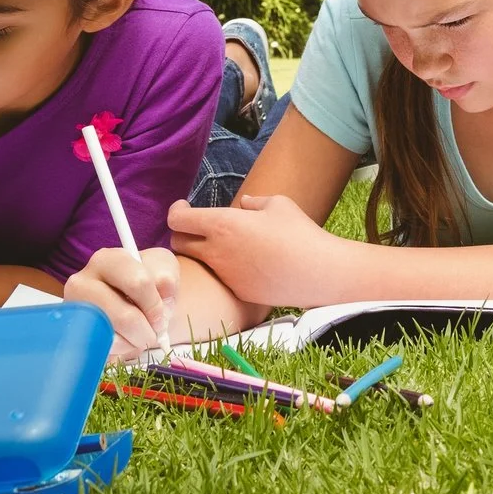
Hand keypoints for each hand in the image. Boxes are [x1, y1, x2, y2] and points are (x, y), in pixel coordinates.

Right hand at [65, 245, 179, 360]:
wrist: (132, 298)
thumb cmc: (147, 279)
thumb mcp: (162, 267)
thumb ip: (166, 278)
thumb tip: (160, 302)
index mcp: (107, 260)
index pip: (138, 283)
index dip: (155, 306)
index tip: (161, 316)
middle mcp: (82, 283)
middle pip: (125, 317)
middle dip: (147, 330)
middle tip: (154, 332)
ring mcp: (75, 311)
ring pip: (113, 336)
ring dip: (135, 341)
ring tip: (139, 334)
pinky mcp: (75, 333)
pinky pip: (102, 349)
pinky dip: (121, 350)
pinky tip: (125, 339)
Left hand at [168, 194, 339, 308]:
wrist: (316, 272)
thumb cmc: (298, 232)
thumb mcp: (279, 204)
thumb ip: (254, 202)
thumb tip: (244, 204)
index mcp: (222, 224)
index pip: (178, 219)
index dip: (176, 210)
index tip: (185, 206)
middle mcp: (215, 251)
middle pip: (178, 243)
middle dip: (183, 233)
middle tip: (200, 227)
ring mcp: (223, 274)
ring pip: (198, 262)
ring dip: (205, 251)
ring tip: (230, 245)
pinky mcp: (235, 291)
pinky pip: (222, 276)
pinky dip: (227, 268)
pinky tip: (250, 264)